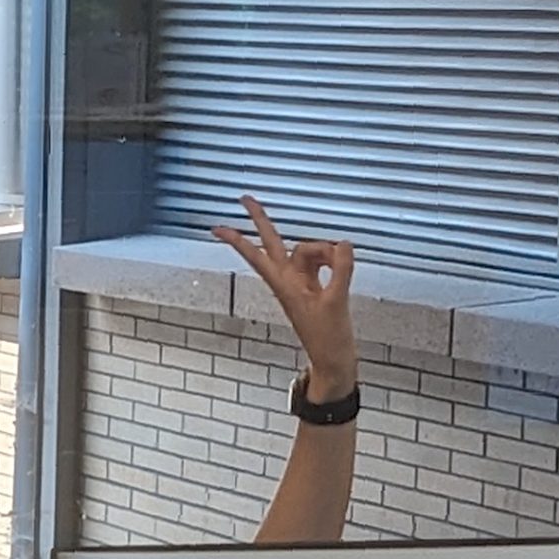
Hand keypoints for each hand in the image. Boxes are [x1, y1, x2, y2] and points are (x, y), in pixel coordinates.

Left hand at [214, 194, 357, 399]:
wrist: (334, 359)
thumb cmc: (328, 338)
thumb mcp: (336, 301)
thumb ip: (340, 269)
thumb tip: (342, 244)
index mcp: (284, 284)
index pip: (257, 255)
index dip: (238, 240)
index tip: (216, 227)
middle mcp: (289, 280)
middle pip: (272, 243)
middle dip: (260, 220)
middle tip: (245, 198)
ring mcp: (301, 282)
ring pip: (306, 250)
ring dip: (324, 250)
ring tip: (340, 263)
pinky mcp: (315, 286)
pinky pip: (321, 261)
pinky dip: (332, 258)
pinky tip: (341, 261)